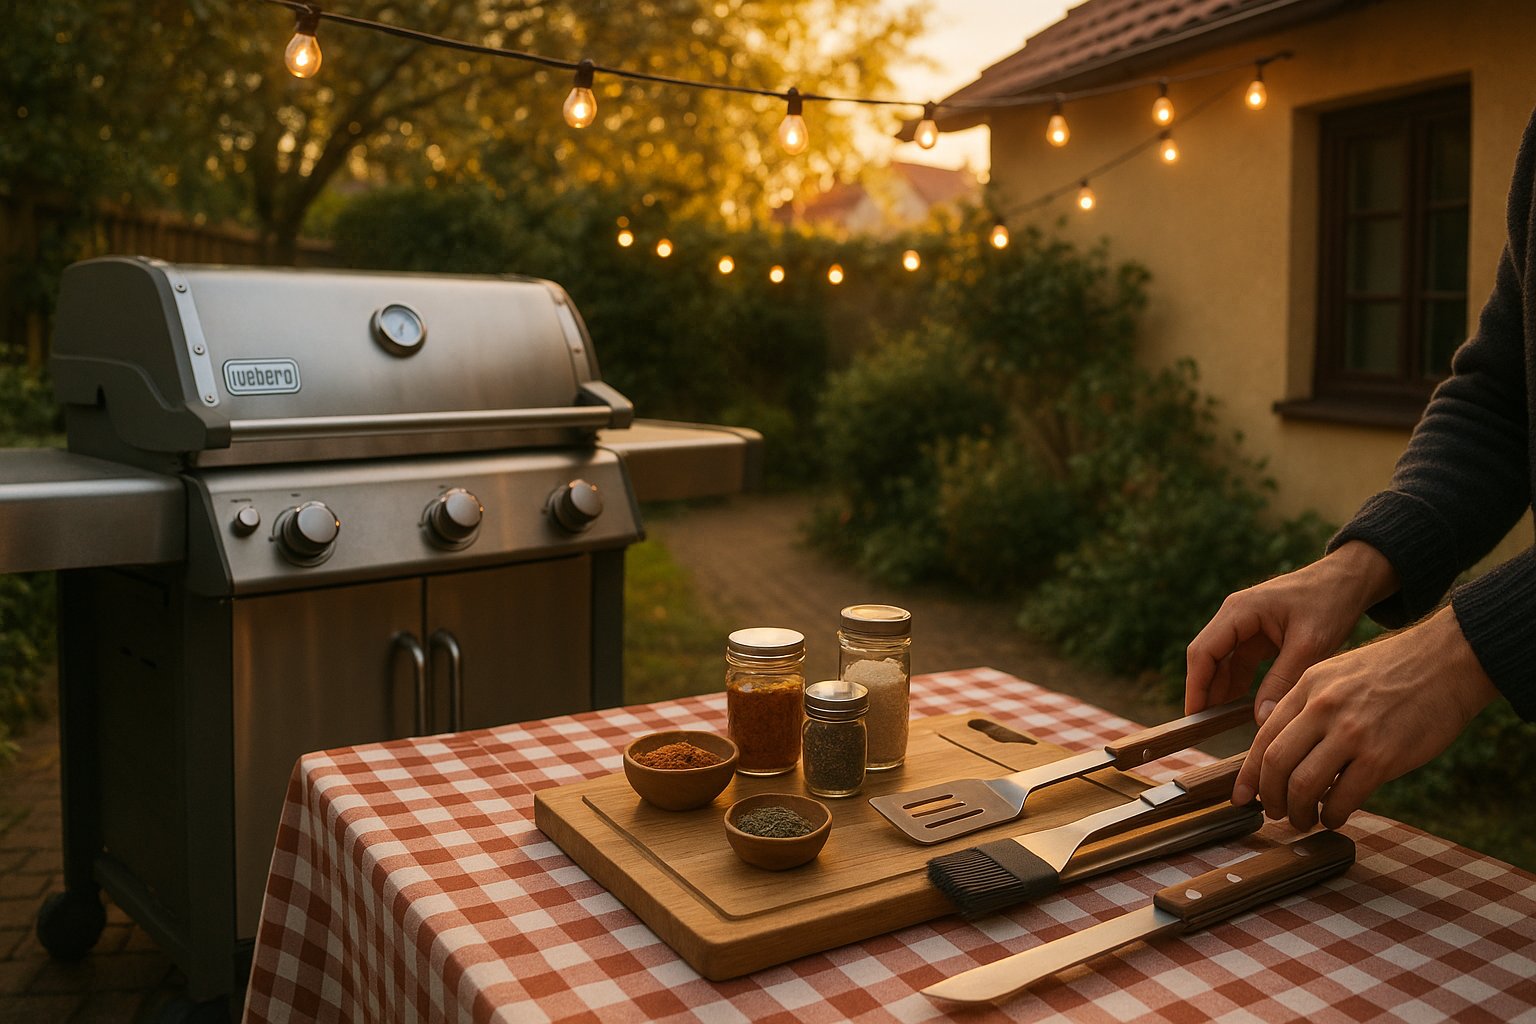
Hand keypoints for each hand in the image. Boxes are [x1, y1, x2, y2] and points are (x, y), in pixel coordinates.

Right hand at [1185, 541, 1399, 717]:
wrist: (1350, 580)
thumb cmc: (1330, 603)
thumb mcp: (1309, 646)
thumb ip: (1283, 682)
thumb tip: (1262, 720)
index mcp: (1239, 611)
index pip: (1203, 652)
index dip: (1195, 686)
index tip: (1195, 718)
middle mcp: (1234, 615)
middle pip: (1206, 657)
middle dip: (1204, 690)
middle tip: (1204, 727)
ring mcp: (1244, 624)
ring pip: (1221, 661)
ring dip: (1219, 689)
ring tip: (1220, 722)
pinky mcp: (1257, 633)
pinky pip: (1239, 661)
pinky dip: (1237, 683)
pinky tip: (1241, 706)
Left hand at [1232, 605, 1498, 828]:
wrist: (1447, 661)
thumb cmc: (1393, 671)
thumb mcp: (1337, 673)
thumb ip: (1308, 707)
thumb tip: (1286, 750)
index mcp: (1307, 686)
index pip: (1263, 736)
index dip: (1248, 773)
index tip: (1241, 795)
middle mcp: (1322, 708)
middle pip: (1275, 763)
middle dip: (1268, 797)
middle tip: (1273, 813)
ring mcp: (1351, 732)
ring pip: (1303, 785)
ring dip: (1298, 812)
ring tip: (1303, 820)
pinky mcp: (1381, 756)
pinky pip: (1343, 797)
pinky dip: (1332, 814)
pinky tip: (1334, 817)